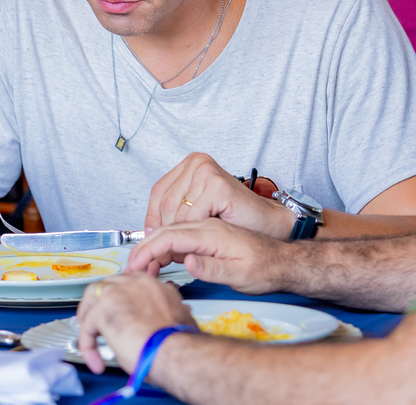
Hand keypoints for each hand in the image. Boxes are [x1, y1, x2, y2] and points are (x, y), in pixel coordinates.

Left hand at [76, 273, 195, 373]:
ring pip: (92, 297)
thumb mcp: (179, 320)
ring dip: (89, 318)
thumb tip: (161, 323)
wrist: (176, 352)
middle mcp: (136, 282)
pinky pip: (87, 325)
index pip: (130, 286)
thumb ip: (165, 316)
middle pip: (108, 285)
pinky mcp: (104, 308)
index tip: (121, 316)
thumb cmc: (179, 344)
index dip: (122, 301)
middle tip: (99, 324)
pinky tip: (96, 361)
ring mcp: (119, 292)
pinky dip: (88, 344)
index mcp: (155, 285)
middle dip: (101, 304)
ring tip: (91, 339)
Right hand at [127, 218, 289, 294]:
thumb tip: (188, 263)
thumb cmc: (265, 268)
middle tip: (132, 268)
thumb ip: (214, 269)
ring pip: (168, 224)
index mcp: (213, 232)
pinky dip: (162, 238)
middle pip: (165, 227)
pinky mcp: (206, 226)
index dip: (149, 251)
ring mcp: (206, 221)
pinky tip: (159, 253)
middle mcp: (207, 222)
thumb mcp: (242, 276)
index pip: (171, 236)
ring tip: (143, 264)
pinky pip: (177, 226)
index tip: (135, 265)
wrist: (283, 259)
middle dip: (144, 246)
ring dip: (151, 242)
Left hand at [145, 152, 287, 234]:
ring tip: (190, 246)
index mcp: (190, 165)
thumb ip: (174, 215)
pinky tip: (205, 236)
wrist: (269, 225)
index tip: (152, 240)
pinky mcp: (217, 185)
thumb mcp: (197, 213)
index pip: (158, 192)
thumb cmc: (235, 221)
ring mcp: (207, 171)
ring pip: (177, 211)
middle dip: (166, 232)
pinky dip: (196, 231)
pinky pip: (193, 216)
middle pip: (165, 203)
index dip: (153, 219)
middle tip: (169, 252)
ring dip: (181, 234)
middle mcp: (196, 162)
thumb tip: (147, 234)